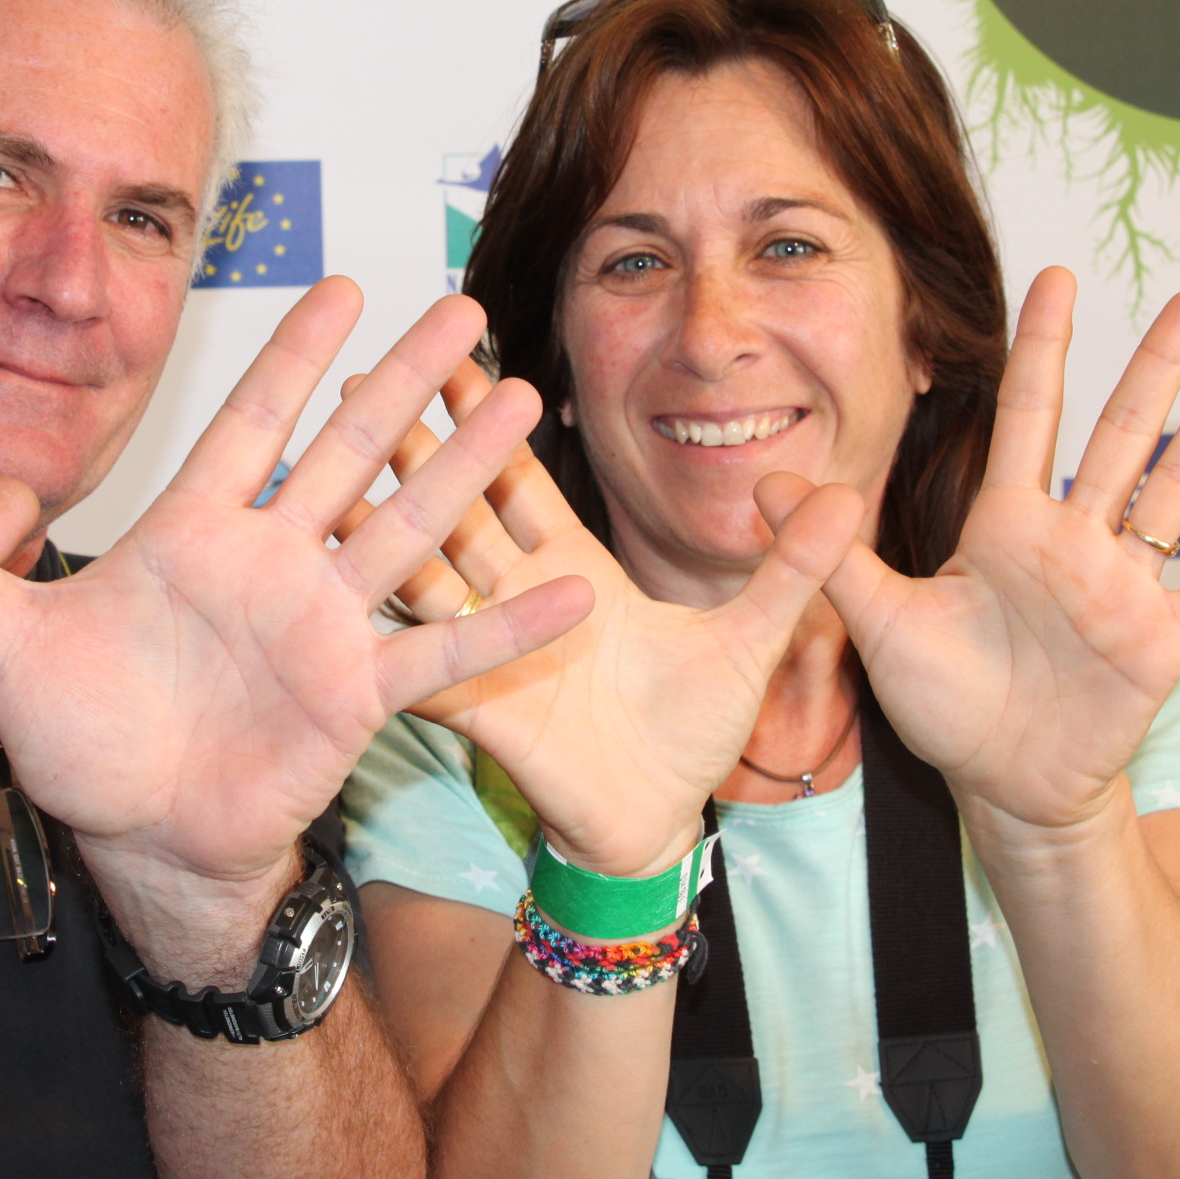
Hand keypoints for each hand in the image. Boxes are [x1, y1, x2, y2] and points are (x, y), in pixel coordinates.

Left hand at [0, 279, 595, 908]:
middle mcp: (271, 563)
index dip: (294, 354)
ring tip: (525, 403)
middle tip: (463, 305)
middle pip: (349, 451)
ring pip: (405, 527)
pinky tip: (568, 591)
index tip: (340, 283)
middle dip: (405, 379)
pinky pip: (440, 653)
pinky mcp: (356, 695)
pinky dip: (501, 625)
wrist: (141, 837)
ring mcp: (322, 625)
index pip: (251, 422)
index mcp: (194, 534)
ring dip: (465, 471)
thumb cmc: (81, 739)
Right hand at [359, 364, 866, 880]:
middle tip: (365, 378)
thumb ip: (793, 565)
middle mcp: (519, 596)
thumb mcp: (755, 637)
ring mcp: (490, 648)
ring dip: (385, 519)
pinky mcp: (477, 704)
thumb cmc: (696, 732)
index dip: (490, 420)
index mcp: (575, 567)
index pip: (521, 478)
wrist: (663, 825)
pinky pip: (425, 658)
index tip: (463, 354)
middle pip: (457, 506)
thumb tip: (843, 490)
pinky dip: (389, 626)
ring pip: (426, 568)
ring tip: (336, 464)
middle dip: (415, 446)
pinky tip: (347, 589)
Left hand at [757, 268, 1179, 840]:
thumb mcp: (881, 623)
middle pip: (1121, 434)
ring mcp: (1126, 586)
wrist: (1001, 781)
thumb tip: (766, 485)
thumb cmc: (947, 702)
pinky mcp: (1163, 639)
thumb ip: (836, 551)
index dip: (1044, 347)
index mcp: (1008, 526)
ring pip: (1178, 491)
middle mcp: (1075, 541)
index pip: (1029, 415)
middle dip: (1155, 364)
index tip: (1060, 277)